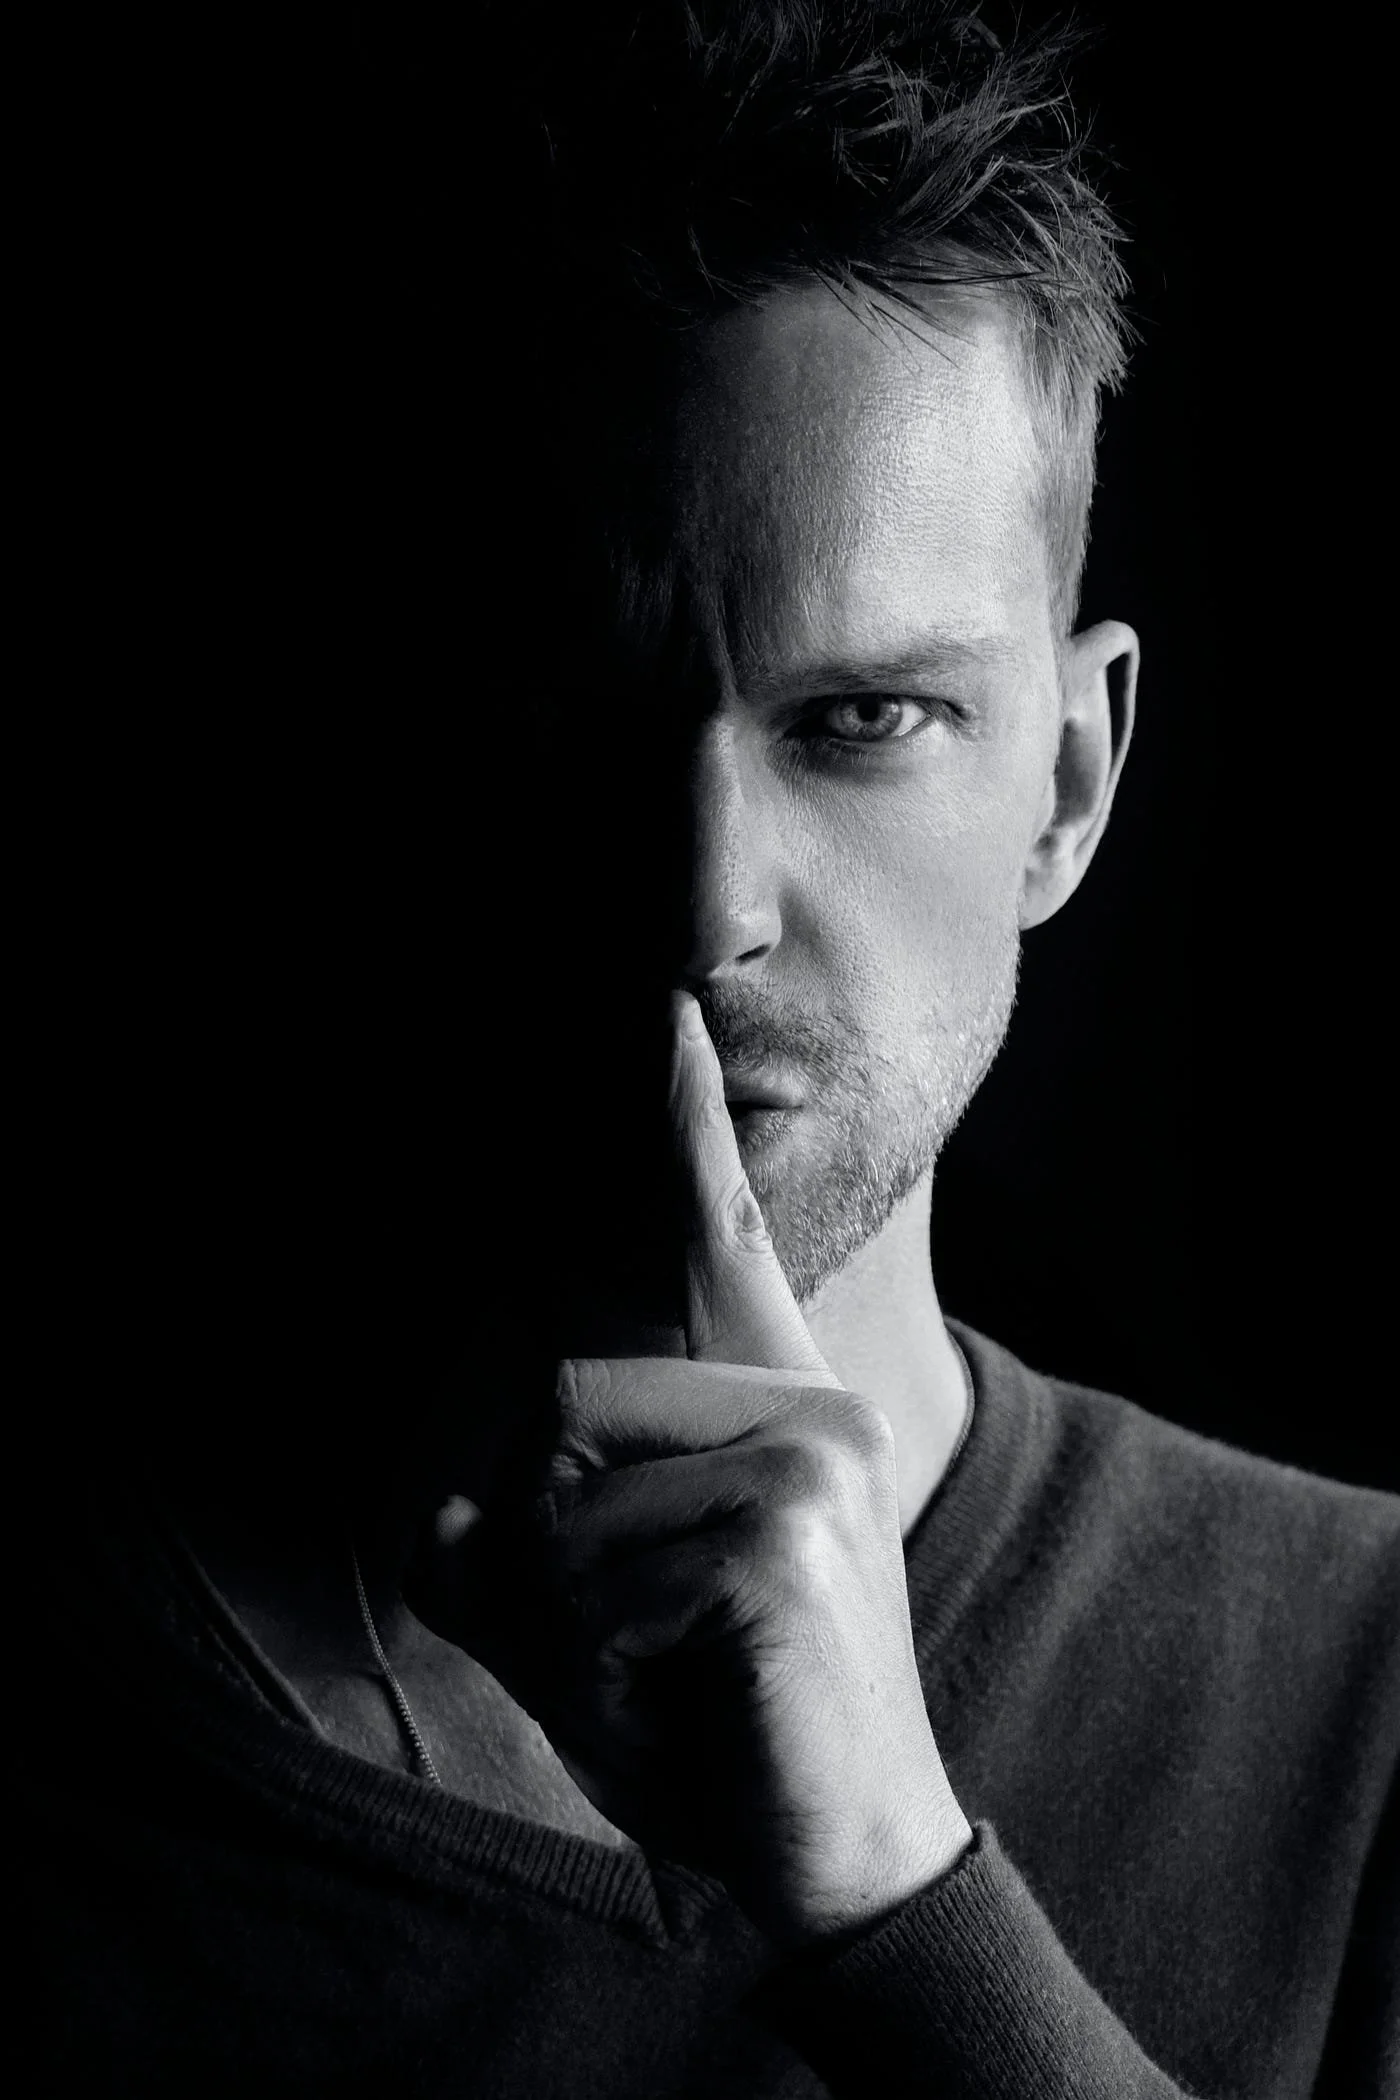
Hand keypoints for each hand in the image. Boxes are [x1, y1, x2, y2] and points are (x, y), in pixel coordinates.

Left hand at [418, 991, 971, 1946]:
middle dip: (537, 1550)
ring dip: (564, 1619)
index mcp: (770, 1399)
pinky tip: (691, 1695)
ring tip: (665, 1675)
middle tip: (631, 1651)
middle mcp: (802, 1399)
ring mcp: (805, 1455)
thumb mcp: (594, 1618)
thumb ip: (520, 1541)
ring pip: (560, 1494)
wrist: (845, 1846)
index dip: (680, 1124)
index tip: (659, 1011)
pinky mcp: (784, 1529)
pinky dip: (596, 1662)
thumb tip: (448, 1509)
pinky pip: (592, 1573)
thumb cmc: (716, 1714)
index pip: (717, 1237)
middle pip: (556, 1396)